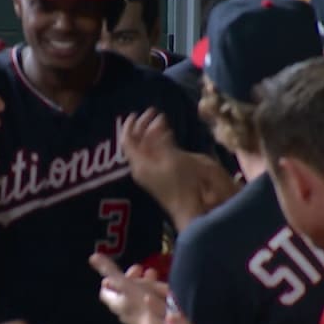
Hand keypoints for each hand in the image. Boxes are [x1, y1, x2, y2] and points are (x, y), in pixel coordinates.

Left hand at [89, 253, 167, 323]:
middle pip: (123, 291)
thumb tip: (92, 257)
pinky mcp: (153, 317)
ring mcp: (139, 315)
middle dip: (132, 278)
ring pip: (138, 295)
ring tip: (152, 274)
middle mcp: (125, 311)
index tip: (121, 270)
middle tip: (140, 269)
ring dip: (144, 283)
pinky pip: (151, 302)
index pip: (106, 289)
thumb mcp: (124, 283)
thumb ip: (110, 270)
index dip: (111, 277)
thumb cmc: (142, 304)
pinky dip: (155, 291)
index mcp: (116, 303)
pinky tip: (162, 287)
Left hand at [122, 109, 235, 230]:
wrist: (195, 211)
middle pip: (136, 144)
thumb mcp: (172, 157)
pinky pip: (157, 154)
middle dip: (143, 127)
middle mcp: (142, 169)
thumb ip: (162, 139)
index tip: (136, 112)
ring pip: (147, 149)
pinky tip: (168, 135)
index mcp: (139, 164)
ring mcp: (152, 173)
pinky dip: (161, 143)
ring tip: (162, 121)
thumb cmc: (184, 184)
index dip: (130, 125)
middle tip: (154, 113)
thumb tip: (157, 121)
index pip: (127, 141)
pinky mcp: (163, 176)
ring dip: (153, 134)